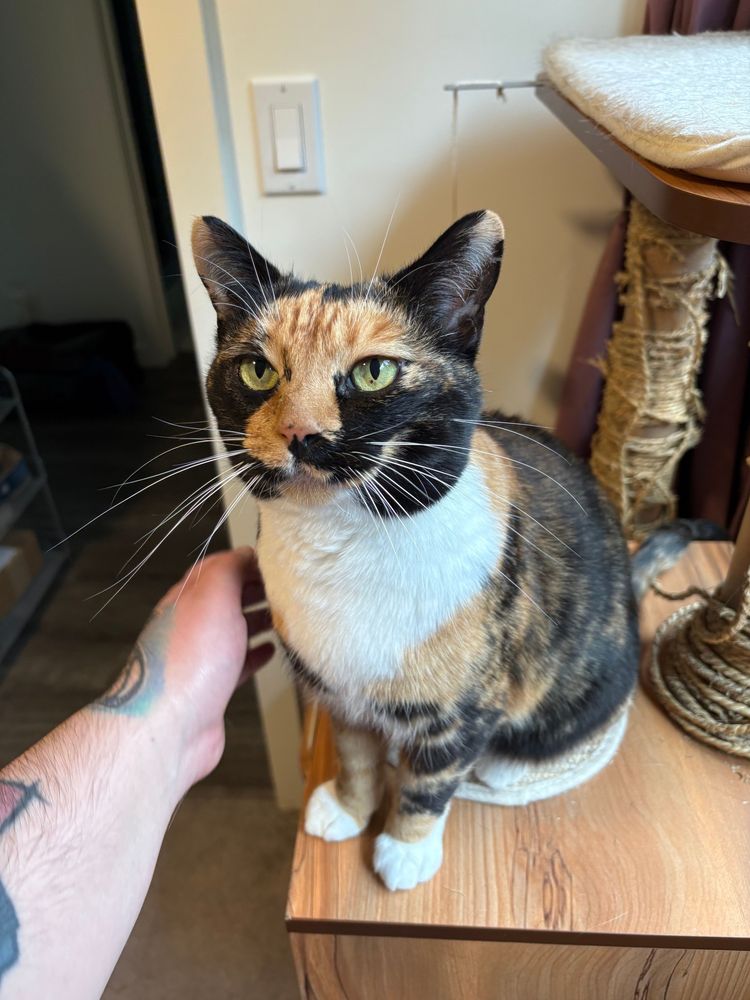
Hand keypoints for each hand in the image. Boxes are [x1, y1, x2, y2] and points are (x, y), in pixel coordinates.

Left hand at [98, 548, 274, 791]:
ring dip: (257, 620)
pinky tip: (270, 651)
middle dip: (255, 590)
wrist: (171, 724)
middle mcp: (190, 626)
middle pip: (226, 599)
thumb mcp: (213, 596)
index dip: (247, 562)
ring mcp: (199, 658)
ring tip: (282, 615)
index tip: (276, 562)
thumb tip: (244, 553)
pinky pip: (237, 664)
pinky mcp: (211, 687)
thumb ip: (228, 569)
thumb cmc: (189, 661)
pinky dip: (255, 654)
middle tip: (284, 588)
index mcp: (187, 598)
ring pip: (232, 631)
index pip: (218, 569)